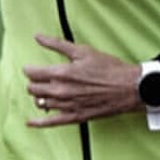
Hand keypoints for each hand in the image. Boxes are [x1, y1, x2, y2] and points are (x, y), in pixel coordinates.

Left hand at [23, 34, 142, 126]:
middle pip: (32, 89)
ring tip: (45, 92)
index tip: (32, 68)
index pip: (32, 73)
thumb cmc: (110, 69)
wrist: (130, 88)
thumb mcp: (84, 51)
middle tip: (40, 79)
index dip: (29, 69)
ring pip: (40, 103)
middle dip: (33, 82)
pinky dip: (38, 123)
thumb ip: (58, 44)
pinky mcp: (75, 117)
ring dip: (39, 97)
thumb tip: (38, 37)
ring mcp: (67, 105)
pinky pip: (50, 122)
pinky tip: (31, 122)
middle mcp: (60, 91)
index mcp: (61, 73)